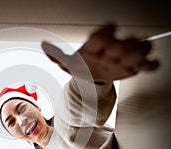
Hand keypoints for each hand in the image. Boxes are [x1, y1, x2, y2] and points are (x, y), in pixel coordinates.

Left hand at [41, 24, 158, 82]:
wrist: (92, 77)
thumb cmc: (83, 65)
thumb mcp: (68, 63)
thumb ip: (56, 55)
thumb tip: (44, 46)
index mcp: (96, 45)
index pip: (101, 37)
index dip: (106, 32)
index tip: (111, 26)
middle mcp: (111, 48)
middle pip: (122, 42)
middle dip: (121, 46)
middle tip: (115, 53)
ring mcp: (123, 57)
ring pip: (138, 48)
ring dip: (138, 52)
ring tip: (131, 60)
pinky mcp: (133, 67)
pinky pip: (147, 64)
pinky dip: (150, 64)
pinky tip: (144, 66)